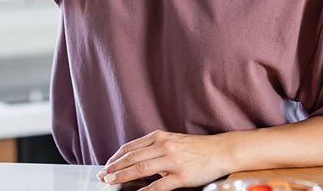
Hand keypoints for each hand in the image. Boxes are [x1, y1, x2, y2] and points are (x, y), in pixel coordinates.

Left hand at [97, 130, 232, 190]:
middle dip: (114, 168)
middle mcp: (164, 146)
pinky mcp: (181, 176)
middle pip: (132, 157)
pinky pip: (159, 186)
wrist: (219, 151)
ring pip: (141, 169)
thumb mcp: (173, 140)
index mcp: (160, 136)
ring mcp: (172, 161)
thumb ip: (155, 147)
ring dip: (123, 176)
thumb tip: (135, 157)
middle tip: (102, 176)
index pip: (130, 147)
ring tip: (112, 182)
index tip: (107, 165)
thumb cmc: (196, 147)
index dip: (116, 157)